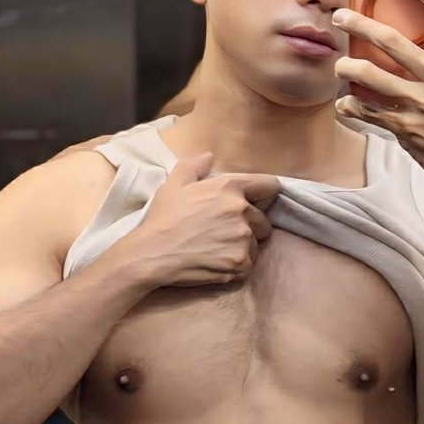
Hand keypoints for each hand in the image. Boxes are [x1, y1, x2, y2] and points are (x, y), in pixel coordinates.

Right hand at [131, 153, 279, 287]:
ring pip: (255, 245)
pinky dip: (236, 267)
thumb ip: (194, 165)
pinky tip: (216, 263)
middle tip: (225, 232)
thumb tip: (209, 156)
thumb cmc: (163, 218)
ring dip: (242, 248)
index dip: (265, 195)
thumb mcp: (174, 183)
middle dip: (250, 226)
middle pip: (263, 221)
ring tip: (217, 249)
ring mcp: (243, 239)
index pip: (270, 186)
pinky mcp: (240, 263)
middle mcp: (242, 211)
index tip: (256, 203)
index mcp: (230, 188)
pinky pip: (248, 266)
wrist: (152, 253)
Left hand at [332, 0, 423, 179]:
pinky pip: (367, 111)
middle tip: (340, 16)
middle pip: (393, 41)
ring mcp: (423, 105)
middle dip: (359, 24)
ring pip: (371, 76)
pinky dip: (351, 105)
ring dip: (347, 67)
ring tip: (340, 63)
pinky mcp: (406, 129)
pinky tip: (345, 101)